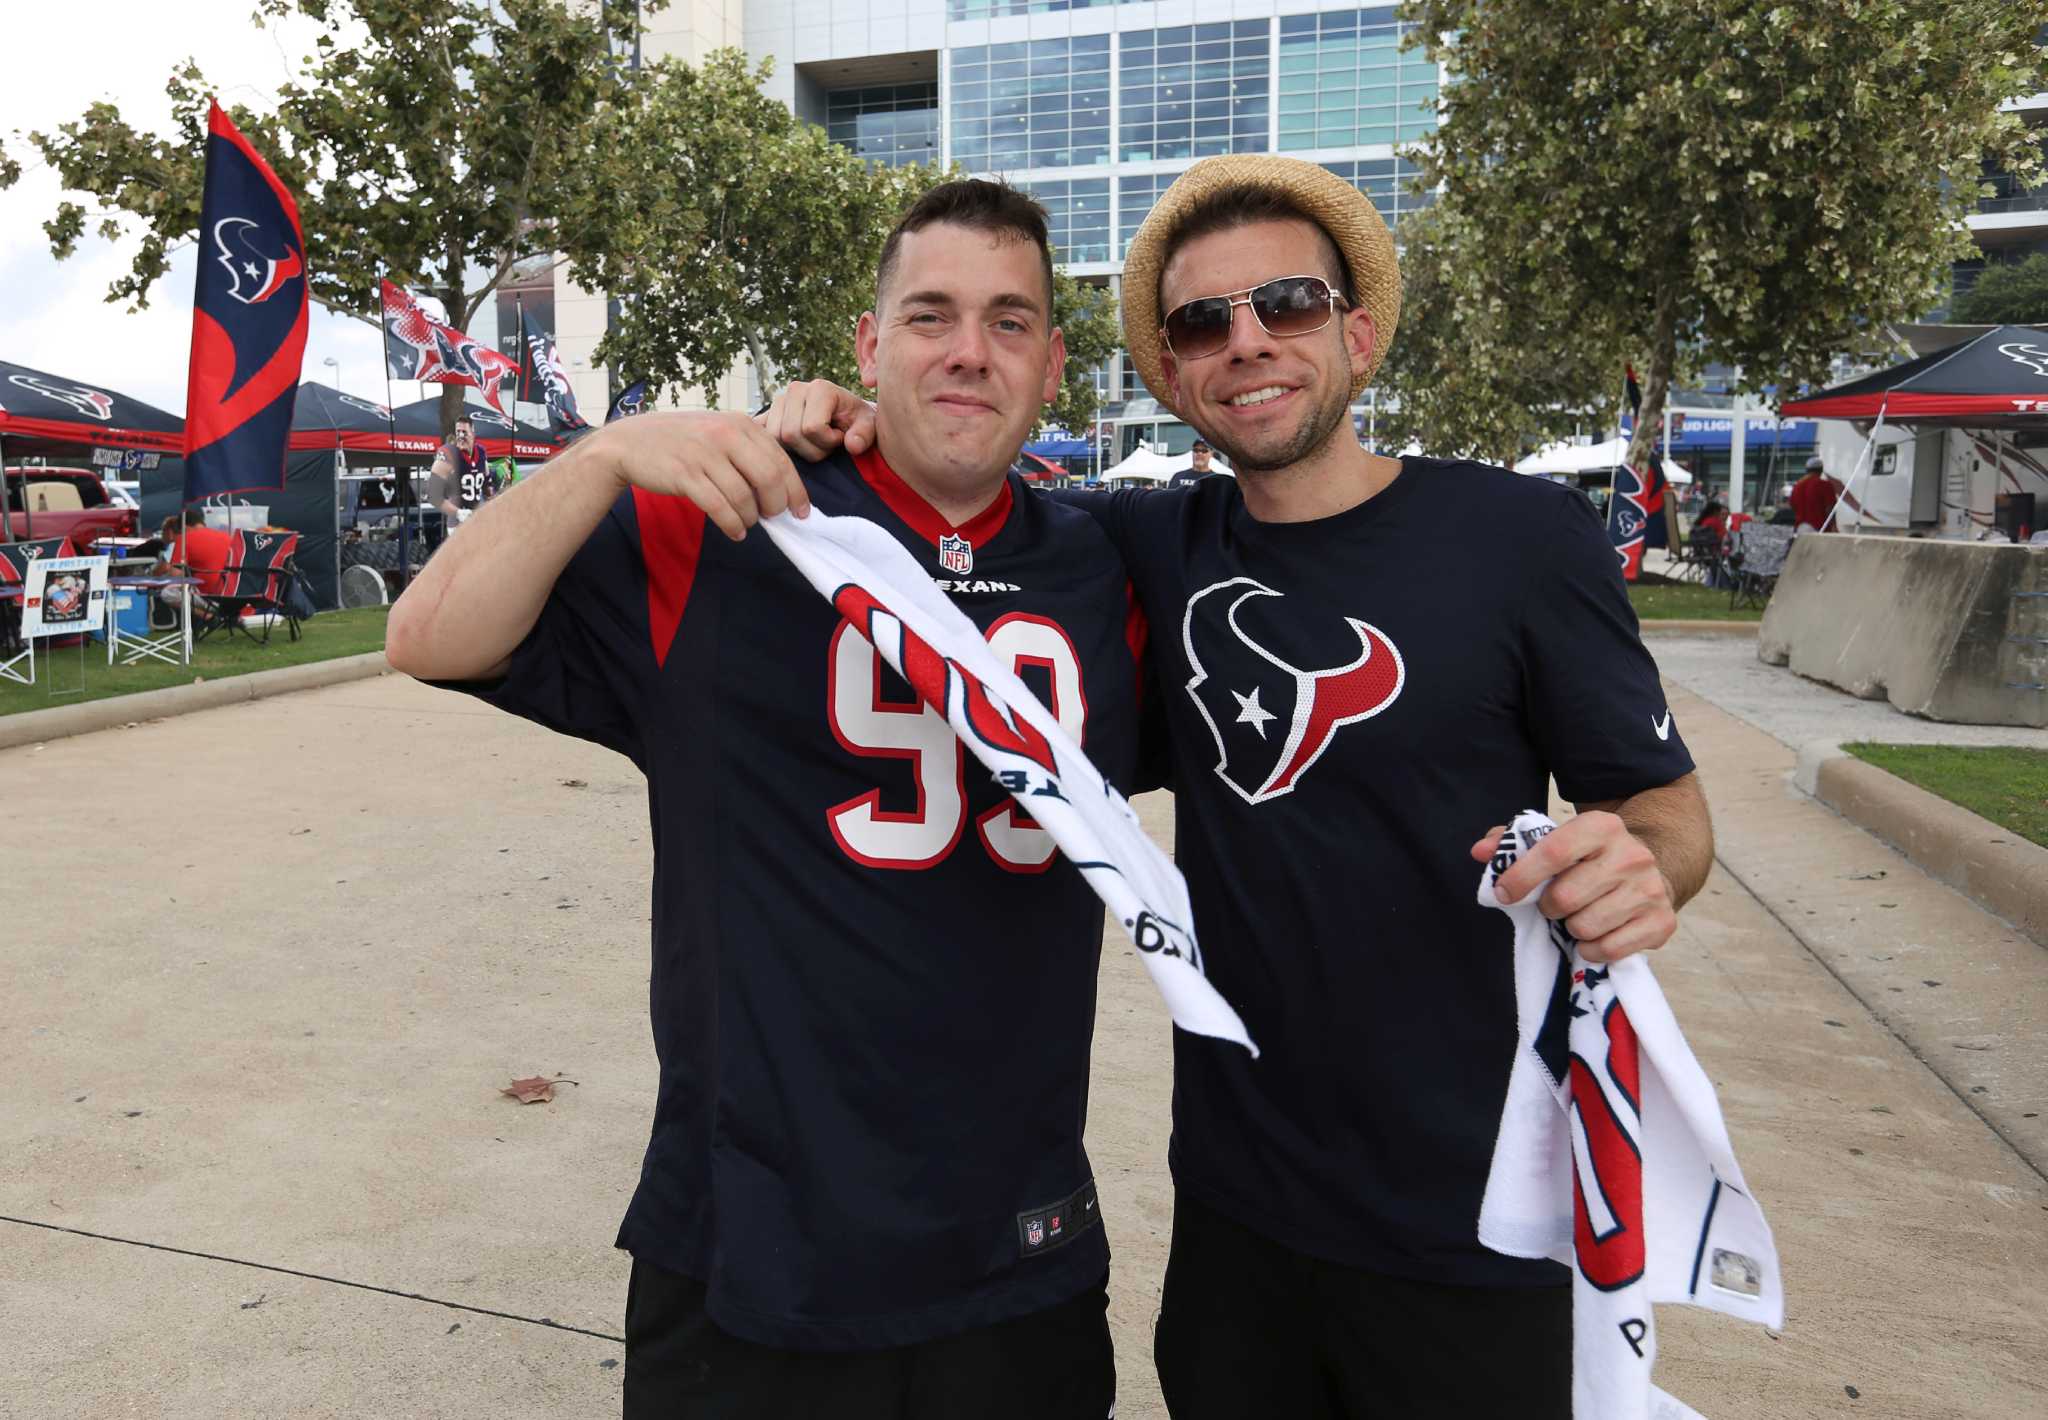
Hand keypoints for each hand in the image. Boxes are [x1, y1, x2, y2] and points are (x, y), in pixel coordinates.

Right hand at [586, 410, 810, 541]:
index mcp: (740, 423)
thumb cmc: (680, 442)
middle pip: (769, 478)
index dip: (796, 490)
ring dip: (750, 518)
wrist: (629, 443)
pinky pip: (719, 507)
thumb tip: (782, 485)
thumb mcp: (718, 431)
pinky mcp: (685, 475)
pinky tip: (735, 532)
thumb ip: (748, 450)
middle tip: (772, 517)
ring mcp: (704, 453)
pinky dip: (732, 525)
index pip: (781, 460)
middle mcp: (725, 434)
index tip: (801, 512)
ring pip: (744, 496)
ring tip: (746, 524)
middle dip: (776, 505)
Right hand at [758, 380, 876, 462]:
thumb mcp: (868, 425)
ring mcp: (779, 400)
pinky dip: (772, 445)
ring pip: (776, 438)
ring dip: (796, 450)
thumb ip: (865, 434)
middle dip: (812, 449)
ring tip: (813, 443)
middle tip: (826, 444)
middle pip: (791, 434)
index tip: (840, 438)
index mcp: (820, 388)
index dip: (828, 442)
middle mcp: (796, 389)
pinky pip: (762, 434)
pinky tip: (791, 447)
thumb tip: (852, 445)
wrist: (845, 415)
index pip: (812, 427)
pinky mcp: (767, 413)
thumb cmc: (856, 420)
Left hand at [1470, 811, 1677, 962]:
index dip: (1522, 876)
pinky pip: (1608, 950)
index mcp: (1602, 827)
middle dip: (1549, 907)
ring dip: (1571, 928)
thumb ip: (1515, 843)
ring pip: (1585, 926)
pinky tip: (1595, 935)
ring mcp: (1650, 889)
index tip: (1503, 894)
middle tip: (1553, 906)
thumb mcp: (1558, 840)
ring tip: (1578, 916)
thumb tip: (1480, 852)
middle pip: (1566, 897)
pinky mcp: (1662, 922)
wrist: (1655, 868)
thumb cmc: (1591, 858)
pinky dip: (1592, 950)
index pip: (1554, 851)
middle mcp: (1632, 855)